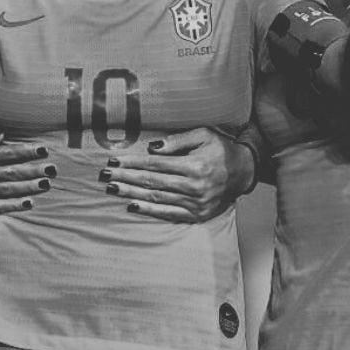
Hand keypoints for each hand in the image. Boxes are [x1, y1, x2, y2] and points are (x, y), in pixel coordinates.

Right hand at [0, 124, 53, 213]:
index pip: (6, 153)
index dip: (25, 152)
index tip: (44, 150)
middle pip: (10, 172)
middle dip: (33, 171)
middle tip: (52, 169)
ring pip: (8, 189)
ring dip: (28, 188)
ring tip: (47, 184)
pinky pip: (0, 206)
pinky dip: (14, 206)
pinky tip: (30, 203)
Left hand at [103, 128, 253, 222]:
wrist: (244, 172)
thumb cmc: (222, 149)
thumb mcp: (204, 135)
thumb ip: (177, 141)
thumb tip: (151, 148)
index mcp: (194, 166)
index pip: (155, 165)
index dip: (132, 163)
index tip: (113, 161)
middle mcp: (194, 186)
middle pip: (151, 182)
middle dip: (125, 178)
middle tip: (104, 176)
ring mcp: (196, 203)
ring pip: (157, 198)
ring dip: (131, 194)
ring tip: (112, 189)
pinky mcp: (197, 214)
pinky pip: (169, 213)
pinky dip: (150, 210)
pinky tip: (133, 206)